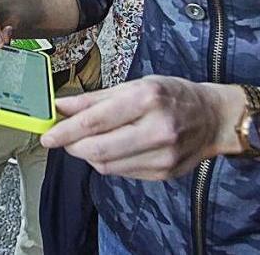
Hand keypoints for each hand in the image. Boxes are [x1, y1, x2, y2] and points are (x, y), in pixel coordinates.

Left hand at [40, 77, 241, 180]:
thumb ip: (95, 98)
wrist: (213, 118)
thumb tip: (61, 106)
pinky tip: (112, 148)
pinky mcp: (163, 173)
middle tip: (61, 139)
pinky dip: (108, 162)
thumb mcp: (136, 85)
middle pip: (98, 149)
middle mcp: (156, 129)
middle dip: (72, 146)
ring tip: (87, 141)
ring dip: (88, 154)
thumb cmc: (172, 95)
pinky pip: (122, 172)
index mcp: (147, 98)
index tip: (46, 135)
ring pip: (107, 165)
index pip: (95, 121)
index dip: (65, 131)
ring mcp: (162, 155)